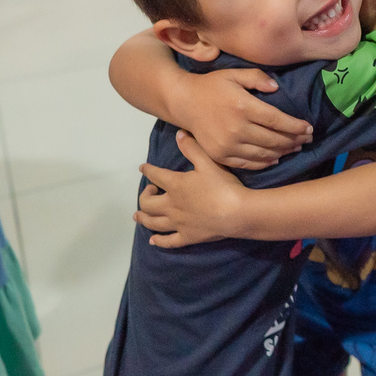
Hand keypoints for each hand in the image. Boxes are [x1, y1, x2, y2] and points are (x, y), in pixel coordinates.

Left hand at [135, 131, 244, 247]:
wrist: (237, 213)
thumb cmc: (223, 186)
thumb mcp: (208, 162)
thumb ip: (192, 148)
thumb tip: (179, 134)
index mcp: (175, 185)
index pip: (155, 175)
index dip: (147, 170)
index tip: (143, 168)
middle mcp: (171, 205)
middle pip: (147, 203)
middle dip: (144, 196)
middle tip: (150, 191)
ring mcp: (178, 223)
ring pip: (153, 223)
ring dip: (143, 218)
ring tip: (138, 216)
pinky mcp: (187, 237)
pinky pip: (168, 241)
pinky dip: (158, 241)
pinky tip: (153, 240)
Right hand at [174, 68, 311, 169]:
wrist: (183, 102)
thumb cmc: (212, 86)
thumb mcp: (234, 74)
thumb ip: (257, 78)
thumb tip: (276, 88)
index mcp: (243, 107)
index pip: (278, 121)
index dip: (296, 127)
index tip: (309, 128)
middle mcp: (237, 128)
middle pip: (274, 139)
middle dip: (294, 140)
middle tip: (307, 139)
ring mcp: (228, 145)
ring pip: (264, 154)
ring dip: (283, 152)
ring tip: (295, 148)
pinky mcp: (220, 156)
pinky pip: (248, 163)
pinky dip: (264, 162)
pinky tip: (275, 158)